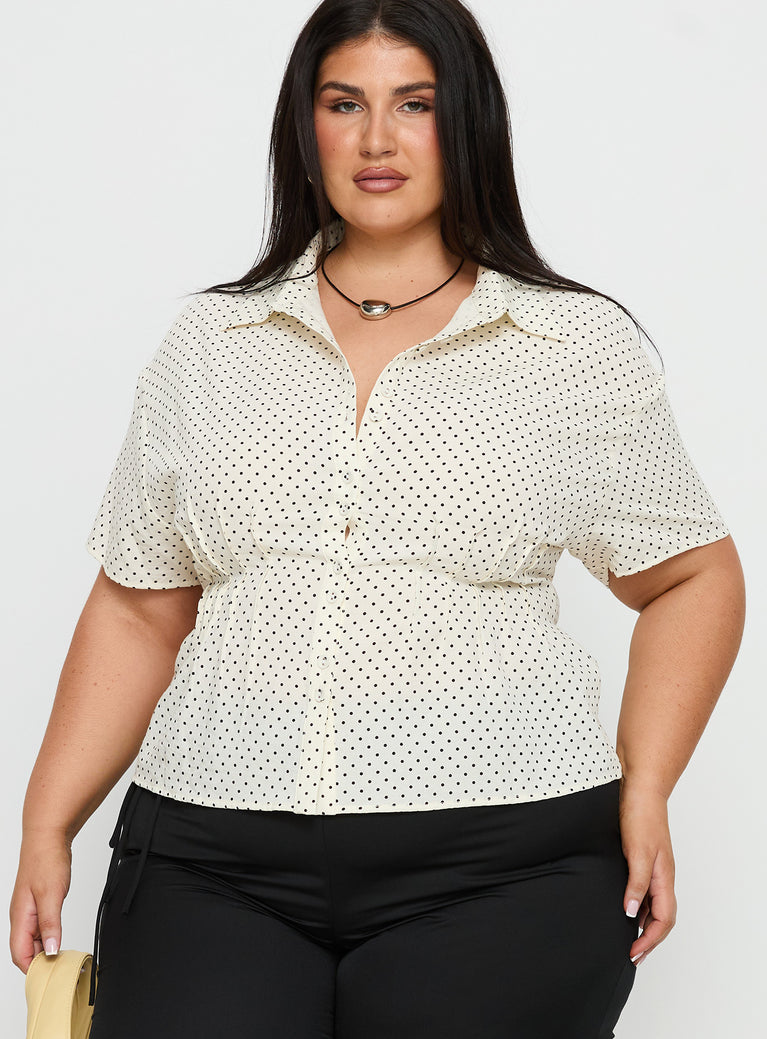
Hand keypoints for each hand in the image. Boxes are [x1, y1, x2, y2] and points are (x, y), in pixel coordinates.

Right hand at [9, 832, 71, 972]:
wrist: (48, 837)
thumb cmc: (46, 860)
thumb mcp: (51, 895)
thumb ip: (50, 924)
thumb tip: (49, 950)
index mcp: (20, 917)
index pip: (19, 954)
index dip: (32, 968)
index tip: (48, 977)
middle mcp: (21, 916)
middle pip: (25, 949)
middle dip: (39, 962)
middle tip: (58, 968)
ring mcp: (28, 909)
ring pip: (32, 938)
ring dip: (44, 948)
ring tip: (61, 955)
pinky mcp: (37, 902)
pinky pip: (39, 926)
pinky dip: (48, 935)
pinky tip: (58, 936)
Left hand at [618, 782, 676, 965]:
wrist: (640, 787)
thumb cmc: (640, 815)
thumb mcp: (636, 851)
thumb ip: (636, 883)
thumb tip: (632, 914)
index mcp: (664, 876)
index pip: (664, 919)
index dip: (650, 940)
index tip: (633, 954)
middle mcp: (662, 875)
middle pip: (663, 917)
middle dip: (649, 940)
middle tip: (632, 956)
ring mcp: (654, 867)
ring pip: (656, 905)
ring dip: (644, 926)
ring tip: (630, 940)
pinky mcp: (643, 858)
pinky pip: (647, 892)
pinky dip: (639, 907)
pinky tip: (626, 908)